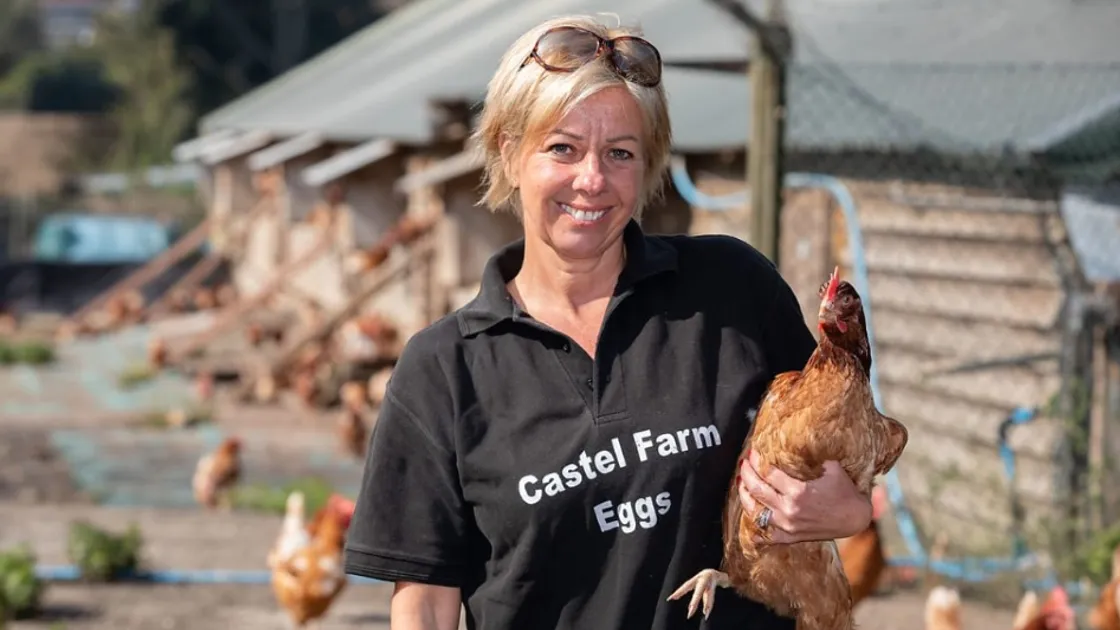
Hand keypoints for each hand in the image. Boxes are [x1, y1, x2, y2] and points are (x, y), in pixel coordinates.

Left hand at [738, 449, 870, 543]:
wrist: (855, 518)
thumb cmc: (845, 492)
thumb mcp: (832, 468)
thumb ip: (813, 456)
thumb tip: (799, 441)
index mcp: (798, 491)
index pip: (768, 473)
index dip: (757, 461)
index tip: (753, 452)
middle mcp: (789, 510)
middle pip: (757, 489)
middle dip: (747, 474)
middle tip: (744, 463)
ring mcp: (788, 526)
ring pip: (755, 511)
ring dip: (745, 495)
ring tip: (742, 483)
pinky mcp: (790, 537)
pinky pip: (765, 535)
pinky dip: (754, 525)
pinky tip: (749, 514)